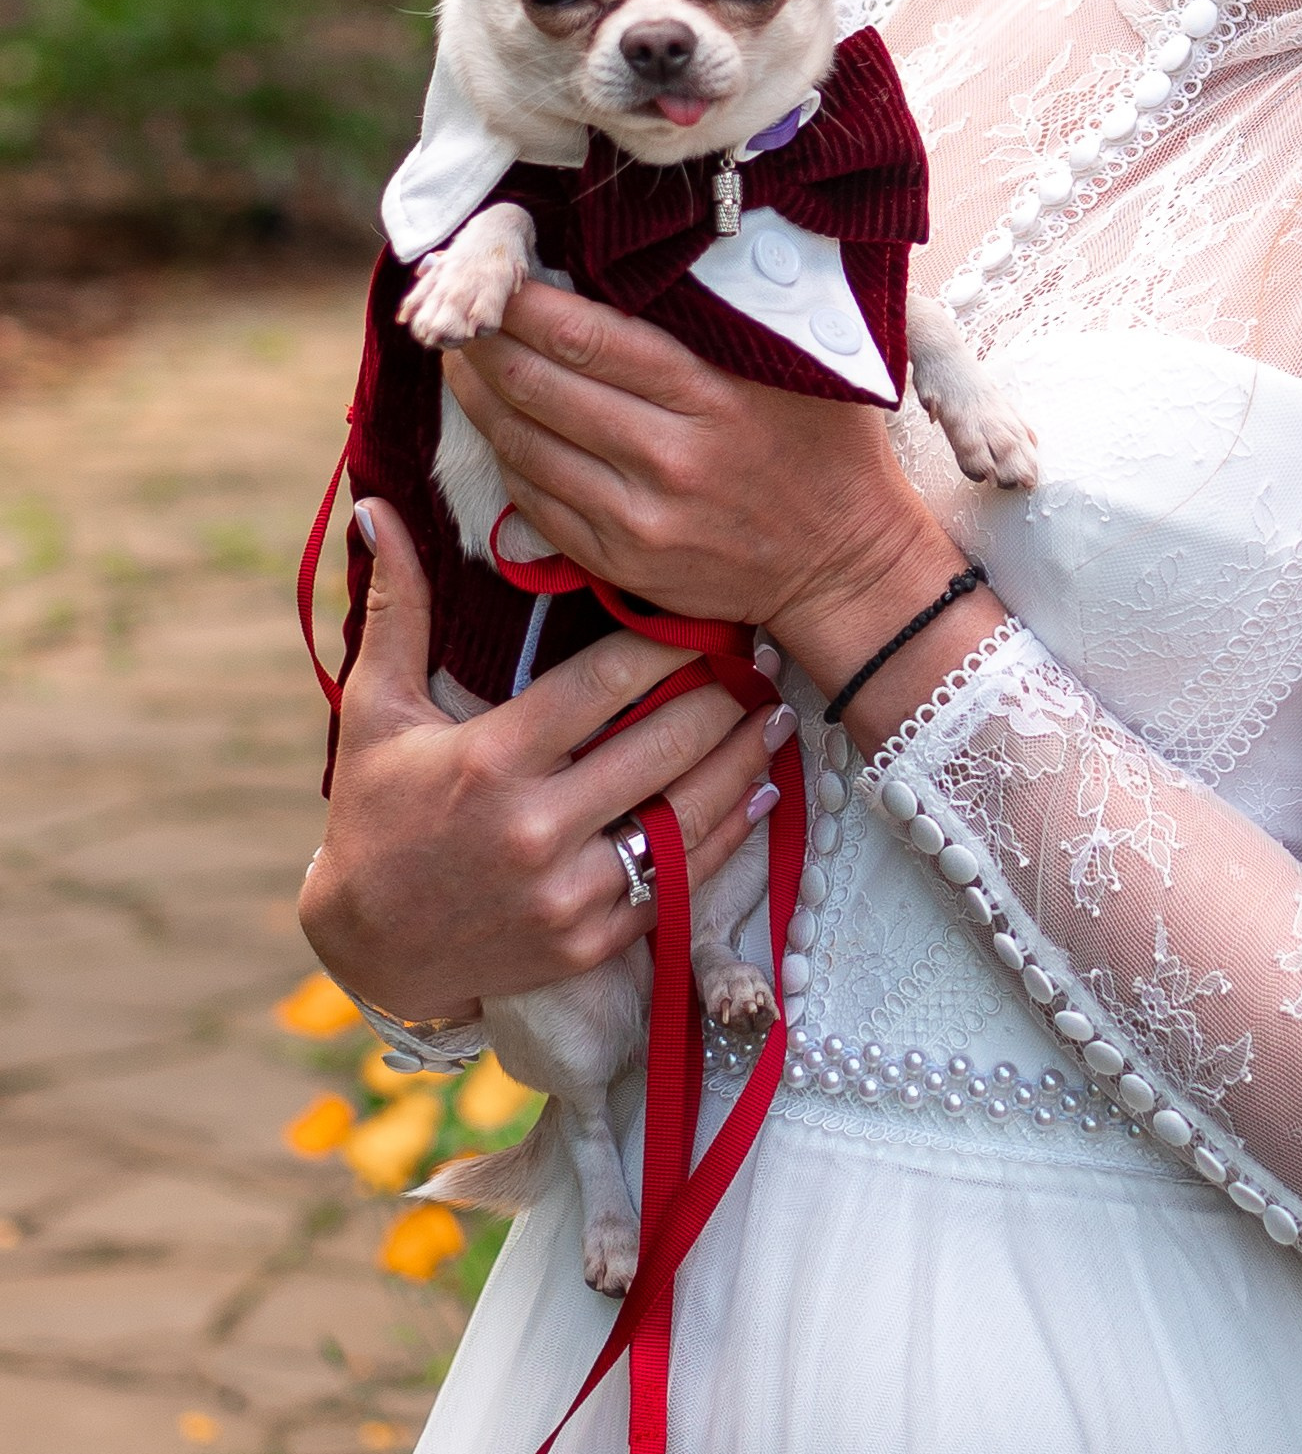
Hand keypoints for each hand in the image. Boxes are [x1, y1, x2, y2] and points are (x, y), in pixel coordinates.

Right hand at [300, 503, 791, 1025]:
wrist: (370, 947)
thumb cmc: (375, 814)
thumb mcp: (374, 710)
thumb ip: (397, 608)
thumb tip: (376, 506)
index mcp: (490, 760)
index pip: (604, 684)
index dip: (669, 644)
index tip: (711, 614)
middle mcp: (535, 829)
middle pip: (664, 745)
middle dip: (724, 696)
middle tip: (763, 658)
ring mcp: (568, 892)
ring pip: (687, 815)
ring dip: (744, 760)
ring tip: (779, 715)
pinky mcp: (591, 941)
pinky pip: (680, 881)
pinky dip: (728, 833)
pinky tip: (760, 792)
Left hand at [442, 279, 943, 638]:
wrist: (846, 566)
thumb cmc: (827, 449)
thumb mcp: (802, 366)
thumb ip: (729, 317)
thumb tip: (645, 253)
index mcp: (713, 396)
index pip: (587, 337)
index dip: (522, 300)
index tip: (490, 268)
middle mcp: (669, 458)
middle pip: (539, 386)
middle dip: (482, 339)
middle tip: (453, 306)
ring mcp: (638, 518)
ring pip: (523, 444)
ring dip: (477, 396)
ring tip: (459, 358)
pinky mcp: (620, 562)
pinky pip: (534, 501)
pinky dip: (506, 453)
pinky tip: (496, 422)